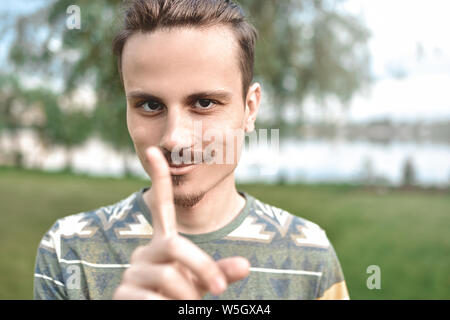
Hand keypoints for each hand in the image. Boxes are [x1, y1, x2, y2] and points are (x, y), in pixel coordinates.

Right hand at [113, 146, 249, 299]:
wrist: (149, 319)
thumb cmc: (179, 298)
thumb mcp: (201, 282)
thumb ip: (219, 272)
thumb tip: (246, 265)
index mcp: (164, 243)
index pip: (161, 206)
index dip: (160, 179)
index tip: (154, 150)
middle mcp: (145, 251)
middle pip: (175, 246)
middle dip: (202, 266)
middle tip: (219, 289)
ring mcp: (132, 271)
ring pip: (169, 276)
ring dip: (187, 297)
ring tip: (184, 306)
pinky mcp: (123, 293)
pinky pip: (153, 299)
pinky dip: (169, 310)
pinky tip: (163, 310)